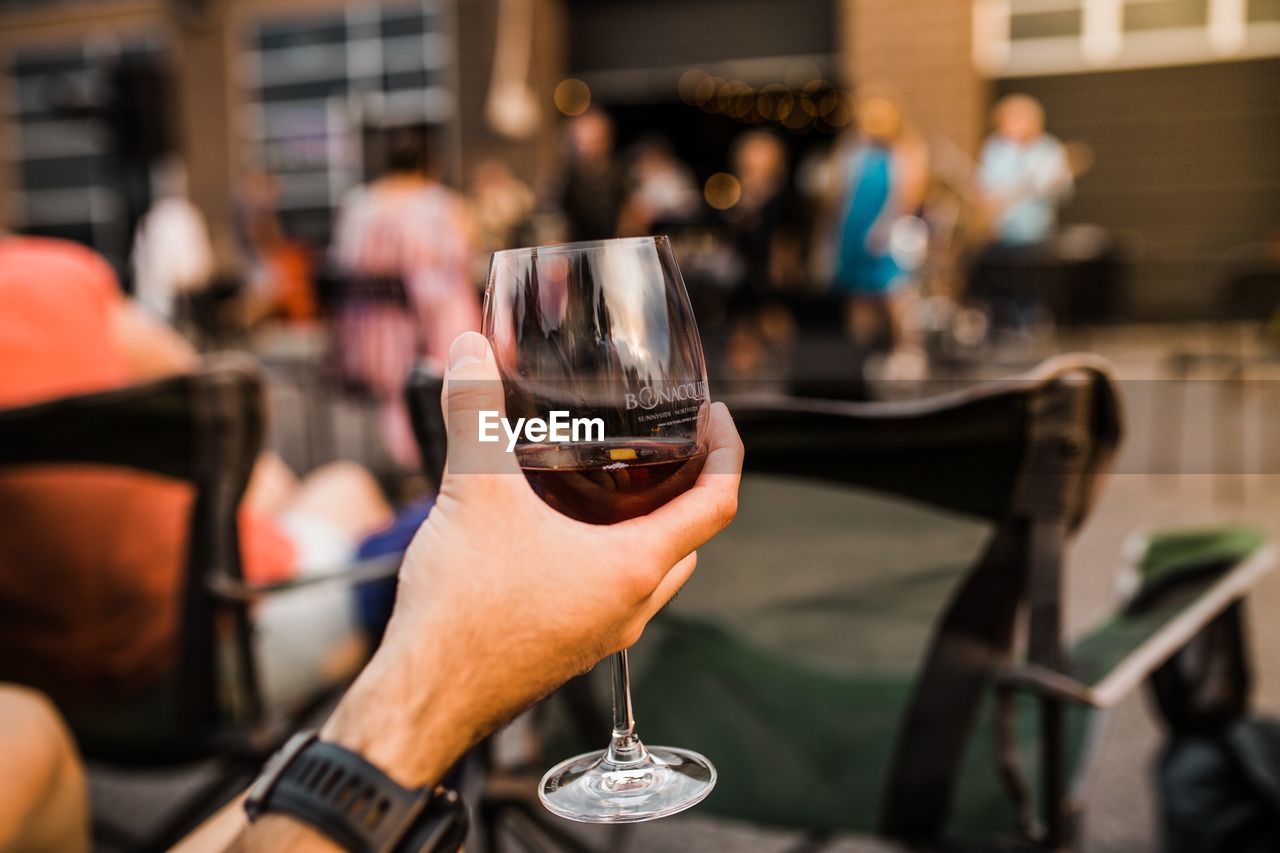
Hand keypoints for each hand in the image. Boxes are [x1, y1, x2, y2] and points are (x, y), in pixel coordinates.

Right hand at [322, 332, 742, 786]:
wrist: (424, 697)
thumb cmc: (461, 611)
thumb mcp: (473, 493)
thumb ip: (475, 414)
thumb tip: (468, 351)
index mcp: (632, 567)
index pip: (717, 504)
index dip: (728, 451)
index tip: (716, 417)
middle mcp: (631, 606)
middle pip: (690, 537)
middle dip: (689, 487)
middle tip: (664, 443)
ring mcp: (604, 633)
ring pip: (653, 570)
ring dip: (649, 526)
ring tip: (614, 482)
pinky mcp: (573, 647)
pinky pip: (615, 594)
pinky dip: (611, 556)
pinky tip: (562, 533)